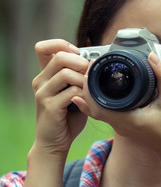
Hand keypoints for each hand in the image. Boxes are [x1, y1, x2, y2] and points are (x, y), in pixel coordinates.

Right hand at [31, 39, 88, 157]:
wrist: (54, 142)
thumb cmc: (67, 116)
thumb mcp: (72, 92)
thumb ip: (78, 77)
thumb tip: (94, 61)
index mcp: (45, 75)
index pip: (43, 47)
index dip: (62, 44)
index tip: (78, 54)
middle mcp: (40, 81)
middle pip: (60, 56)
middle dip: (81, 62)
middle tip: (89, 73)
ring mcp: (43, 93)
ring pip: (66, 73)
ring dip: (84, 79)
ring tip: (89, 89)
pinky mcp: (49, 106)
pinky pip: (71, 92)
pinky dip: (84, 94)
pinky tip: (87, 101)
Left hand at [73, 52, 160, 156]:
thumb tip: (152, 57)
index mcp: (128, 120)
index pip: (98, 106)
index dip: (89, 88)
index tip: (90, 70)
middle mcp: (120, 125)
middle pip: (93, 108)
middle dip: (87, 88)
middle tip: (90, 68)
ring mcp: (121, 127)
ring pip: (98, 111)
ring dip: (92, 95)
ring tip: (93, 76)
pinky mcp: (125, 126)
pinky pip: (106, 114)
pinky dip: (100, 102)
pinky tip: (99, 92)